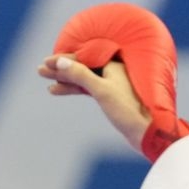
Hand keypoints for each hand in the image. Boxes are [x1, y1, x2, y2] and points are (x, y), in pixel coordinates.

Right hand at [36, 54, 151, 152]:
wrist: (147, 132)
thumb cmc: (128, 110)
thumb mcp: (102, 91)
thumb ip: (81, 75)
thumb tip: (61, 62)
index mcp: (115, 62)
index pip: (84, 56)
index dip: (63, 59)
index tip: (46, 62)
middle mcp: (114, 69)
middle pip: (82, 65)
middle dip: (61, 69)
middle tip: (40, 71)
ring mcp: (112, 82)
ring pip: (83, 77)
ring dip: (65, 80)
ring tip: (47, 83)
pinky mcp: (110, 95)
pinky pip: (88, 87)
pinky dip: (74, 89)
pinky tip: (58, 91)